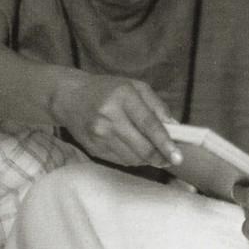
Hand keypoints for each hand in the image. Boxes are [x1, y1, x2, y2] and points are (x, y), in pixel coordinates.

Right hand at [53, 74, 182, 168]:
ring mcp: (99, 135)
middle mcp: (109, 116)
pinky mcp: (93, 148)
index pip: (148, 124)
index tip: (178, 156)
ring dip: (147, 159)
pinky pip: (120, 161)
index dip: (165, 142)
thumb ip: (157, 105)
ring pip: (132, 158)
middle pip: (141, 146)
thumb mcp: (135, 87)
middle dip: (160, 157)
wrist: (70, 97)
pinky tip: (135, 150)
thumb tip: (174, 127)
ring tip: (154, 153)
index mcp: (123, 96)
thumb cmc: (108, 90)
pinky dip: (133, 159)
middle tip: (172, 160)